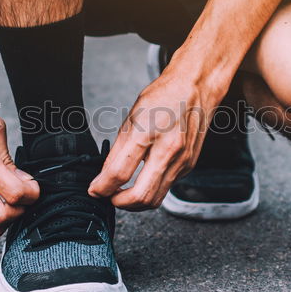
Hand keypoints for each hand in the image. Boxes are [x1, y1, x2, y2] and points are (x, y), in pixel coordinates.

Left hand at [89, 67, 223, 209]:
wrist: (195, 88)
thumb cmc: (163, 97)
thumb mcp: (131, 118)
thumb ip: (118, 150)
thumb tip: (104, 176)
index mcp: (147, 134)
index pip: (120, 173)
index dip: (102, 188)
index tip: (96, 190)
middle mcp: (168, 150)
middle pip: (141, 196)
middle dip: (120, 203)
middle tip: (109, 197)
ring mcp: (182, 161)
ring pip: (155, 198)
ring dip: (136, 202)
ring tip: (123, 193)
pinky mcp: (188, 166)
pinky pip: (166, 187)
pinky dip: (151, 189)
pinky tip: (143, 179)